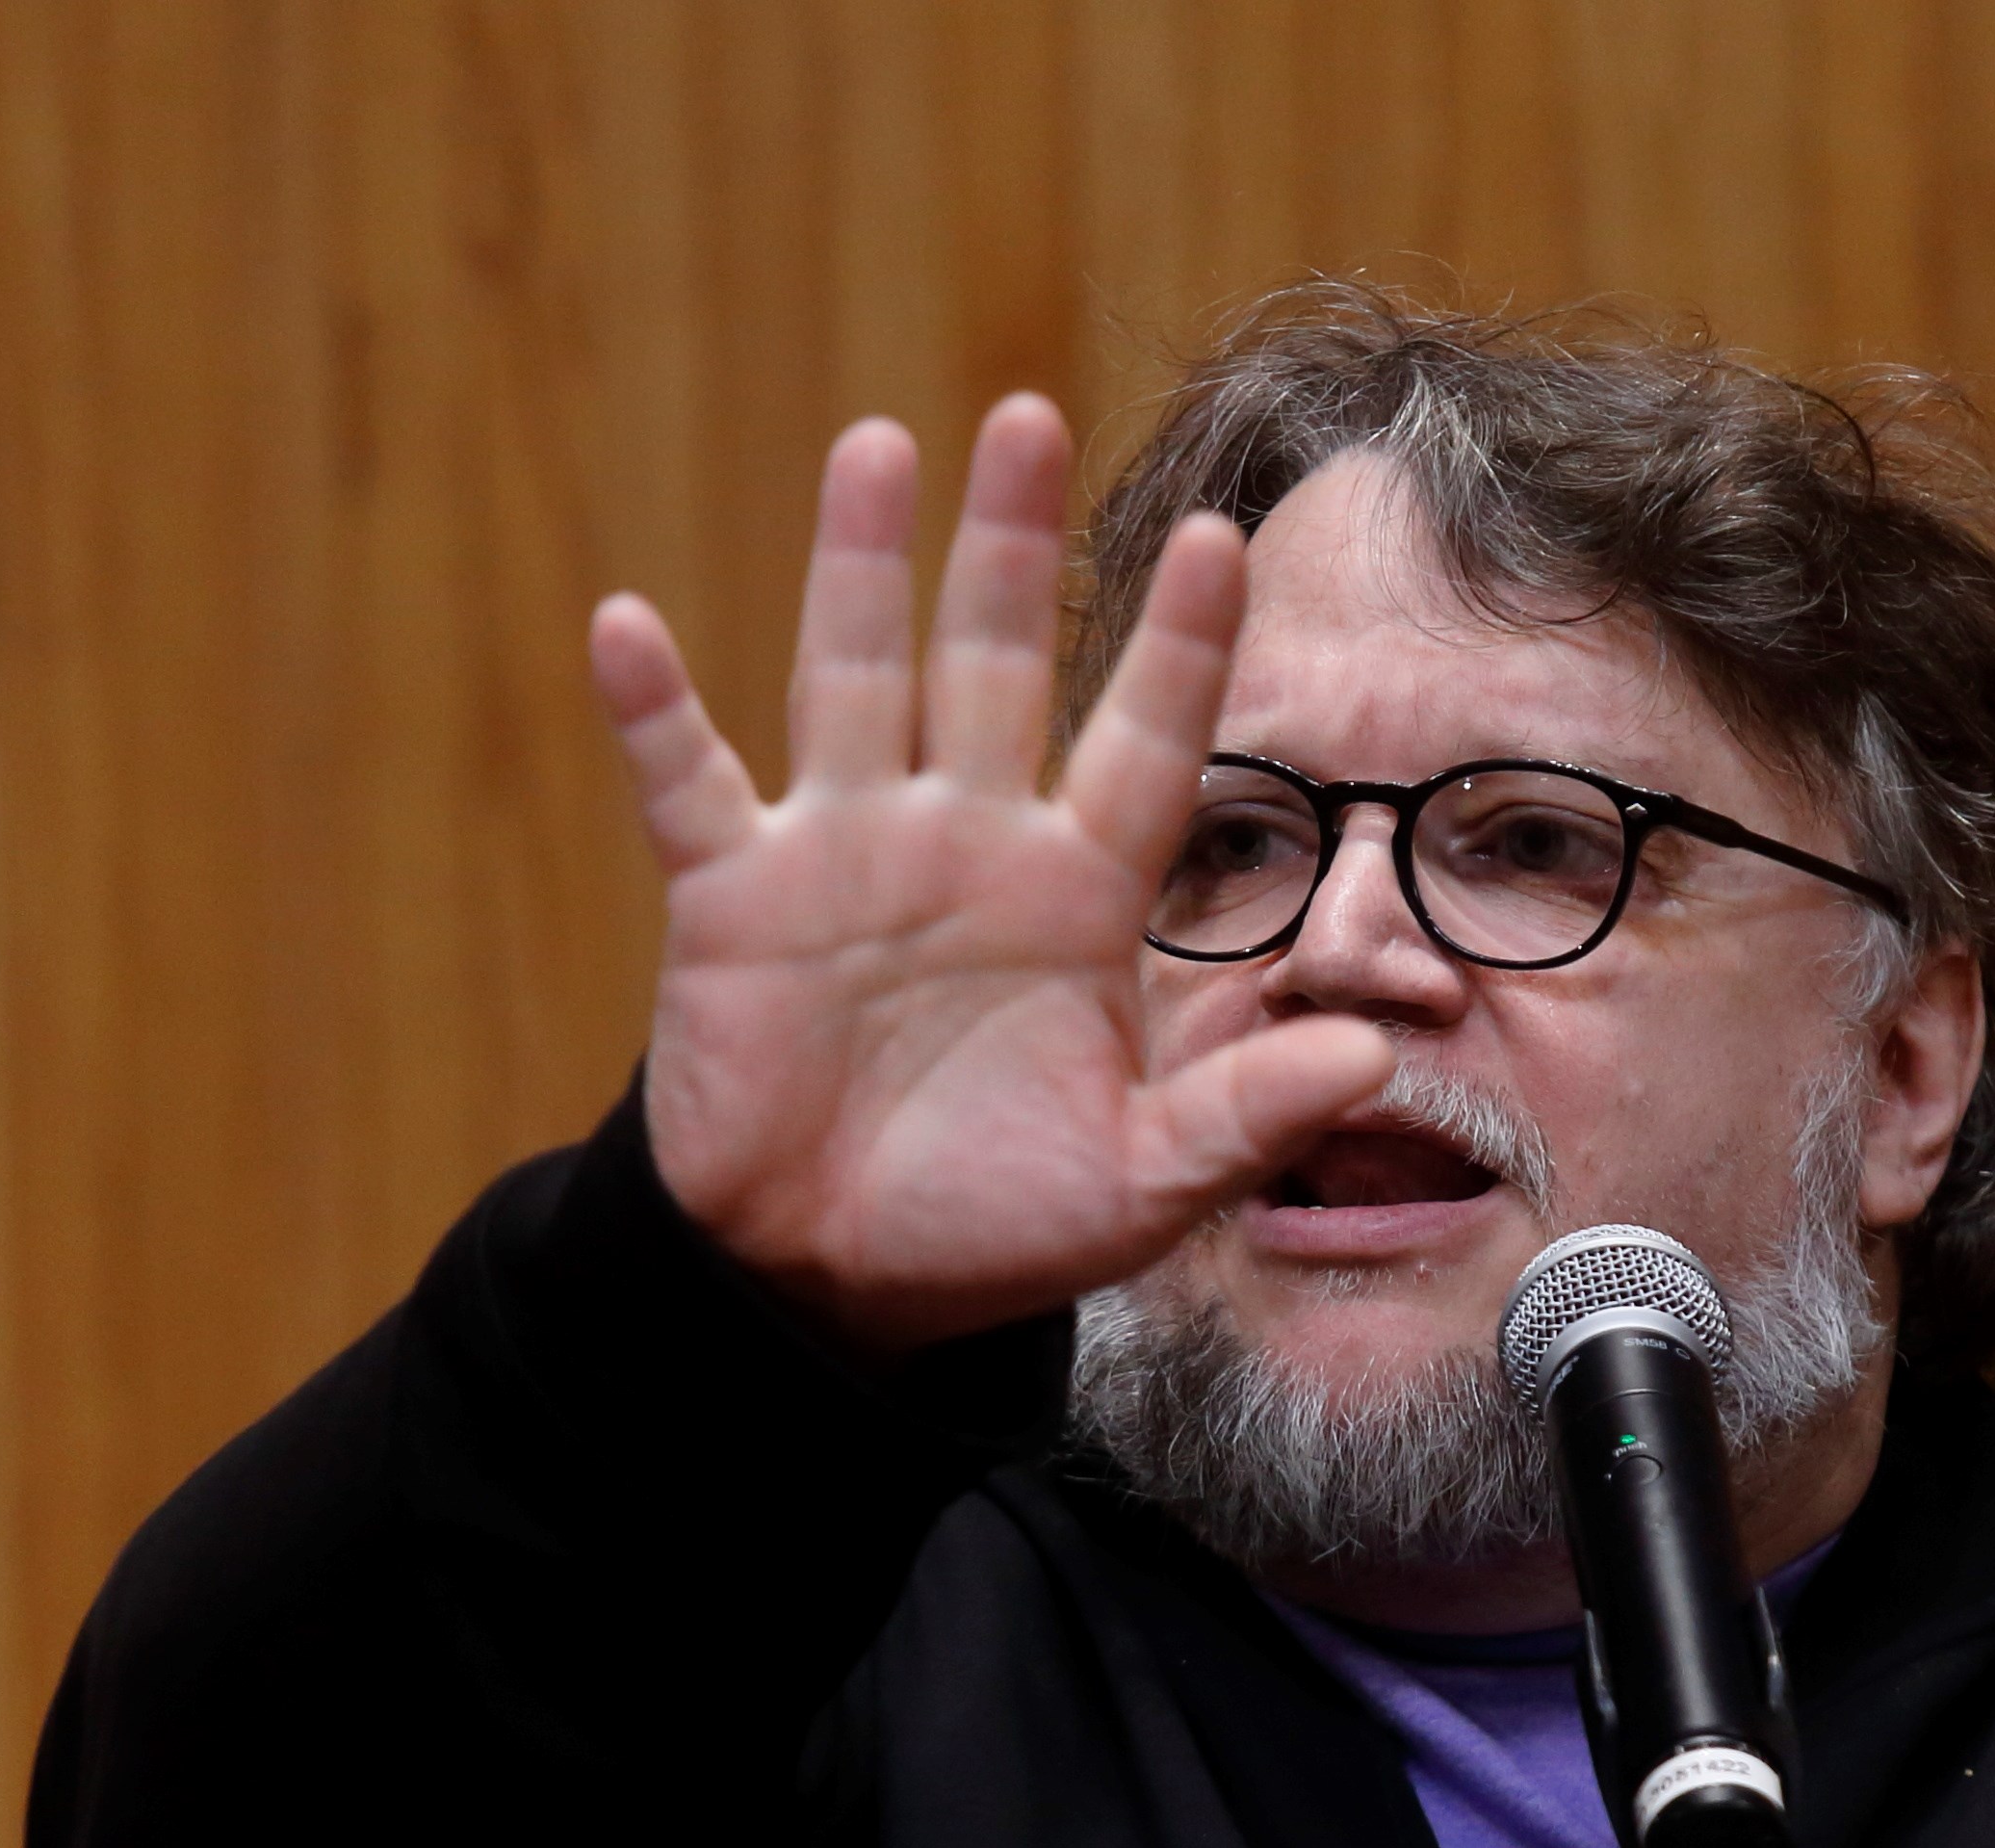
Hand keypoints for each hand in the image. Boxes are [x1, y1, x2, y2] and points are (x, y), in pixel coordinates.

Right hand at [590, 397, 1394, 1355]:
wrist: (836, 1284)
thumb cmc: (997, 1224)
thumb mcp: (1141, 1185)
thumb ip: (1246, 1115)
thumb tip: (1369, 1060)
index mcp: (1078, 895)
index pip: (1147, 741)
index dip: (1183, 643)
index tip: (1226, 534)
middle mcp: (967, 843)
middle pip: (994, 662)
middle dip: (1008, 545)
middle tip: (1027, 415)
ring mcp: (844, 854)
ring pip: (856, 677)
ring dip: (861, 566)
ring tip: (879, 446)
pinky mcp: (733, 898)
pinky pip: (690, 784)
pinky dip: (655, 711)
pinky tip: (626, 628)